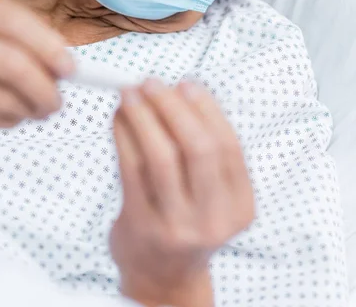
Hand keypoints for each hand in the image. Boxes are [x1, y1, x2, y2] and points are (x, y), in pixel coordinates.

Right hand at [0, 0, 74, 126]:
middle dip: (43, 89)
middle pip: (10, 64)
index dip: (48, 47)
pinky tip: (11, 117)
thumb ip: (11, 31)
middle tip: (57, 102)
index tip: (70, 68)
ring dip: (27, 110)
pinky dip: (1, 121)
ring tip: (39, 110)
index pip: (13, 23)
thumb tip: (58, 63)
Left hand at [111, 79, 254, 306]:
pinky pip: (131, 169)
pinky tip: (119, 118)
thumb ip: (201, 146)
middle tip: (152, 82)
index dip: (207, 109)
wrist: (163, 275)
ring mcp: (178, 226)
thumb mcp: (210, 192)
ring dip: (143, 117)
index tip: (186, 83)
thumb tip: (174, 90)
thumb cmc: (187, 220)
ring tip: (130, 94)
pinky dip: (123, 135)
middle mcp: (214, 219)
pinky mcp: (142, 226)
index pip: (228, 146)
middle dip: (173, 107)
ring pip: (162, 157)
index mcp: (240, 205)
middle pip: (199, 149)